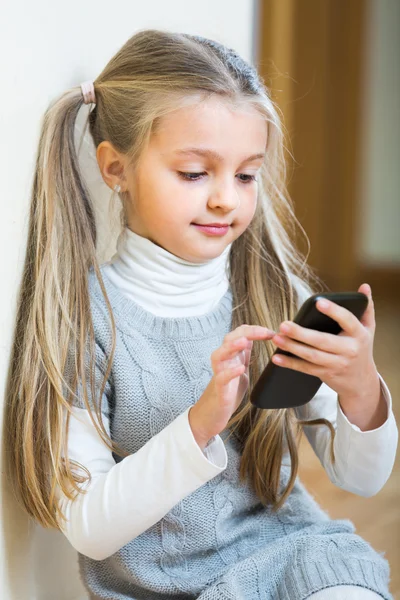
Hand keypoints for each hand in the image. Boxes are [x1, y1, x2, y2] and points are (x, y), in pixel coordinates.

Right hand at [189, 325, 275, 448]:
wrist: (213, 414)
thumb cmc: (228, 390)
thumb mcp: (240, 367)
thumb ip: (244, 353)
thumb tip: (253, 337)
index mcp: (231, 355)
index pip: (240, 333)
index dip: (255, 330)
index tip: (271, 333)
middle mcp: (223, 361)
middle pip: (229, 339)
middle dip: (247, 333)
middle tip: (264, 333)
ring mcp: (219, 374)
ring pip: (220, 354)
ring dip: (232, 346)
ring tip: (244, 342)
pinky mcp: (219, 389)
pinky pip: (221, 377)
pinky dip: (230, 372)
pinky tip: (240, 369)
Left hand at [270, 283, 381, 409]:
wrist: (361, 381)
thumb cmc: (361, 347)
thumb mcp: (368, 328)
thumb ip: (366, 306)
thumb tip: (364, 286)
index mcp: (359, 335)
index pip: (348, 321)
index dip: (334, 311)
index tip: (318, 302)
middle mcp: (349, 350)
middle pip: (323, 341)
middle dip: (302, 334)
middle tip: (284, 325)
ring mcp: (337, 364)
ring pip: (312, 356)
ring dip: (293, 347)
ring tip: (277, 338)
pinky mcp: (326, 374)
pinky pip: (306, 369)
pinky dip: (291, 364)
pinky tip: (277, 357)